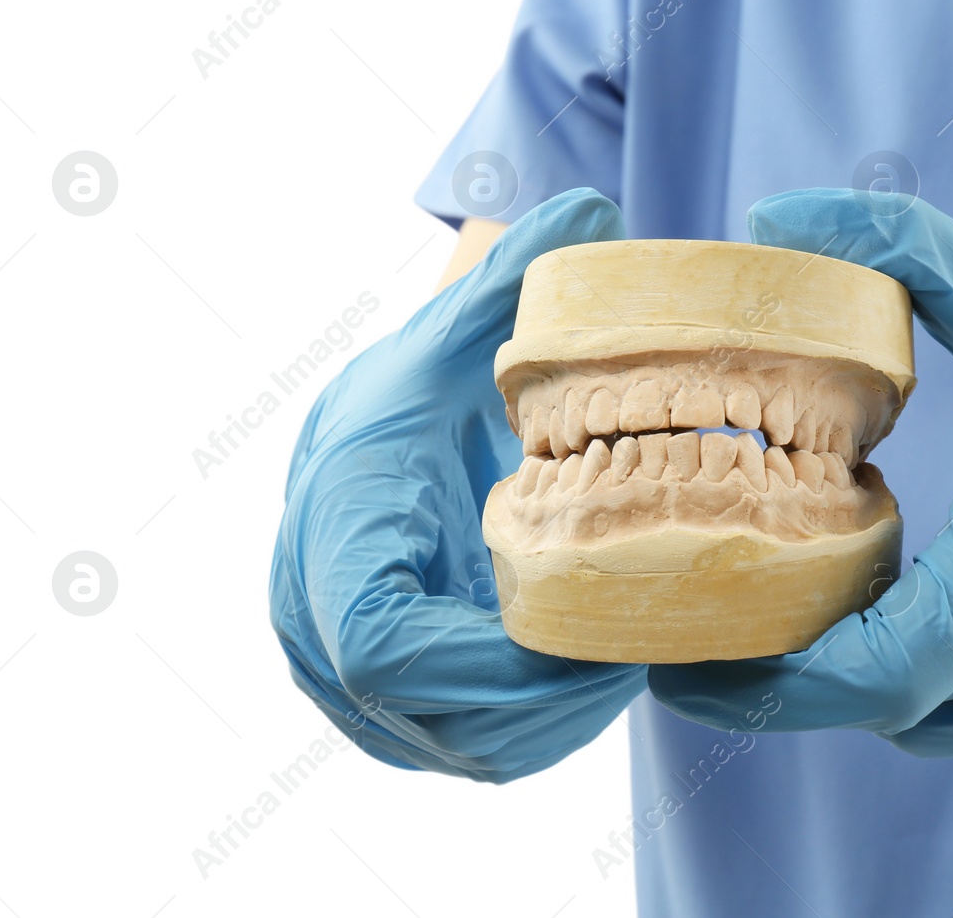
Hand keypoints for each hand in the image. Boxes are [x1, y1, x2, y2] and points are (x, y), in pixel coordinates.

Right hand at [269, 190, 645, 782]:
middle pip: (422, 715)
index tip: (591, 630)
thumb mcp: (455, 333)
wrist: (370, 440)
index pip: (379, 641)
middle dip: (543, 701)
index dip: (488, 661)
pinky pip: (451, 745)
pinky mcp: (374, 700)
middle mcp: (313, 612)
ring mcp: (337, 669)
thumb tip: (590, 206)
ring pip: (444, 746)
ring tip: (625, 665)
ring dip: (545, 724)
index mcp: (333, 522)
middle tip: (639, 654)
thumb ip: (511, 279)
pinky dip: (527, 730)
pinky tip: (589, 679)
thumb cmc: (417, 386)